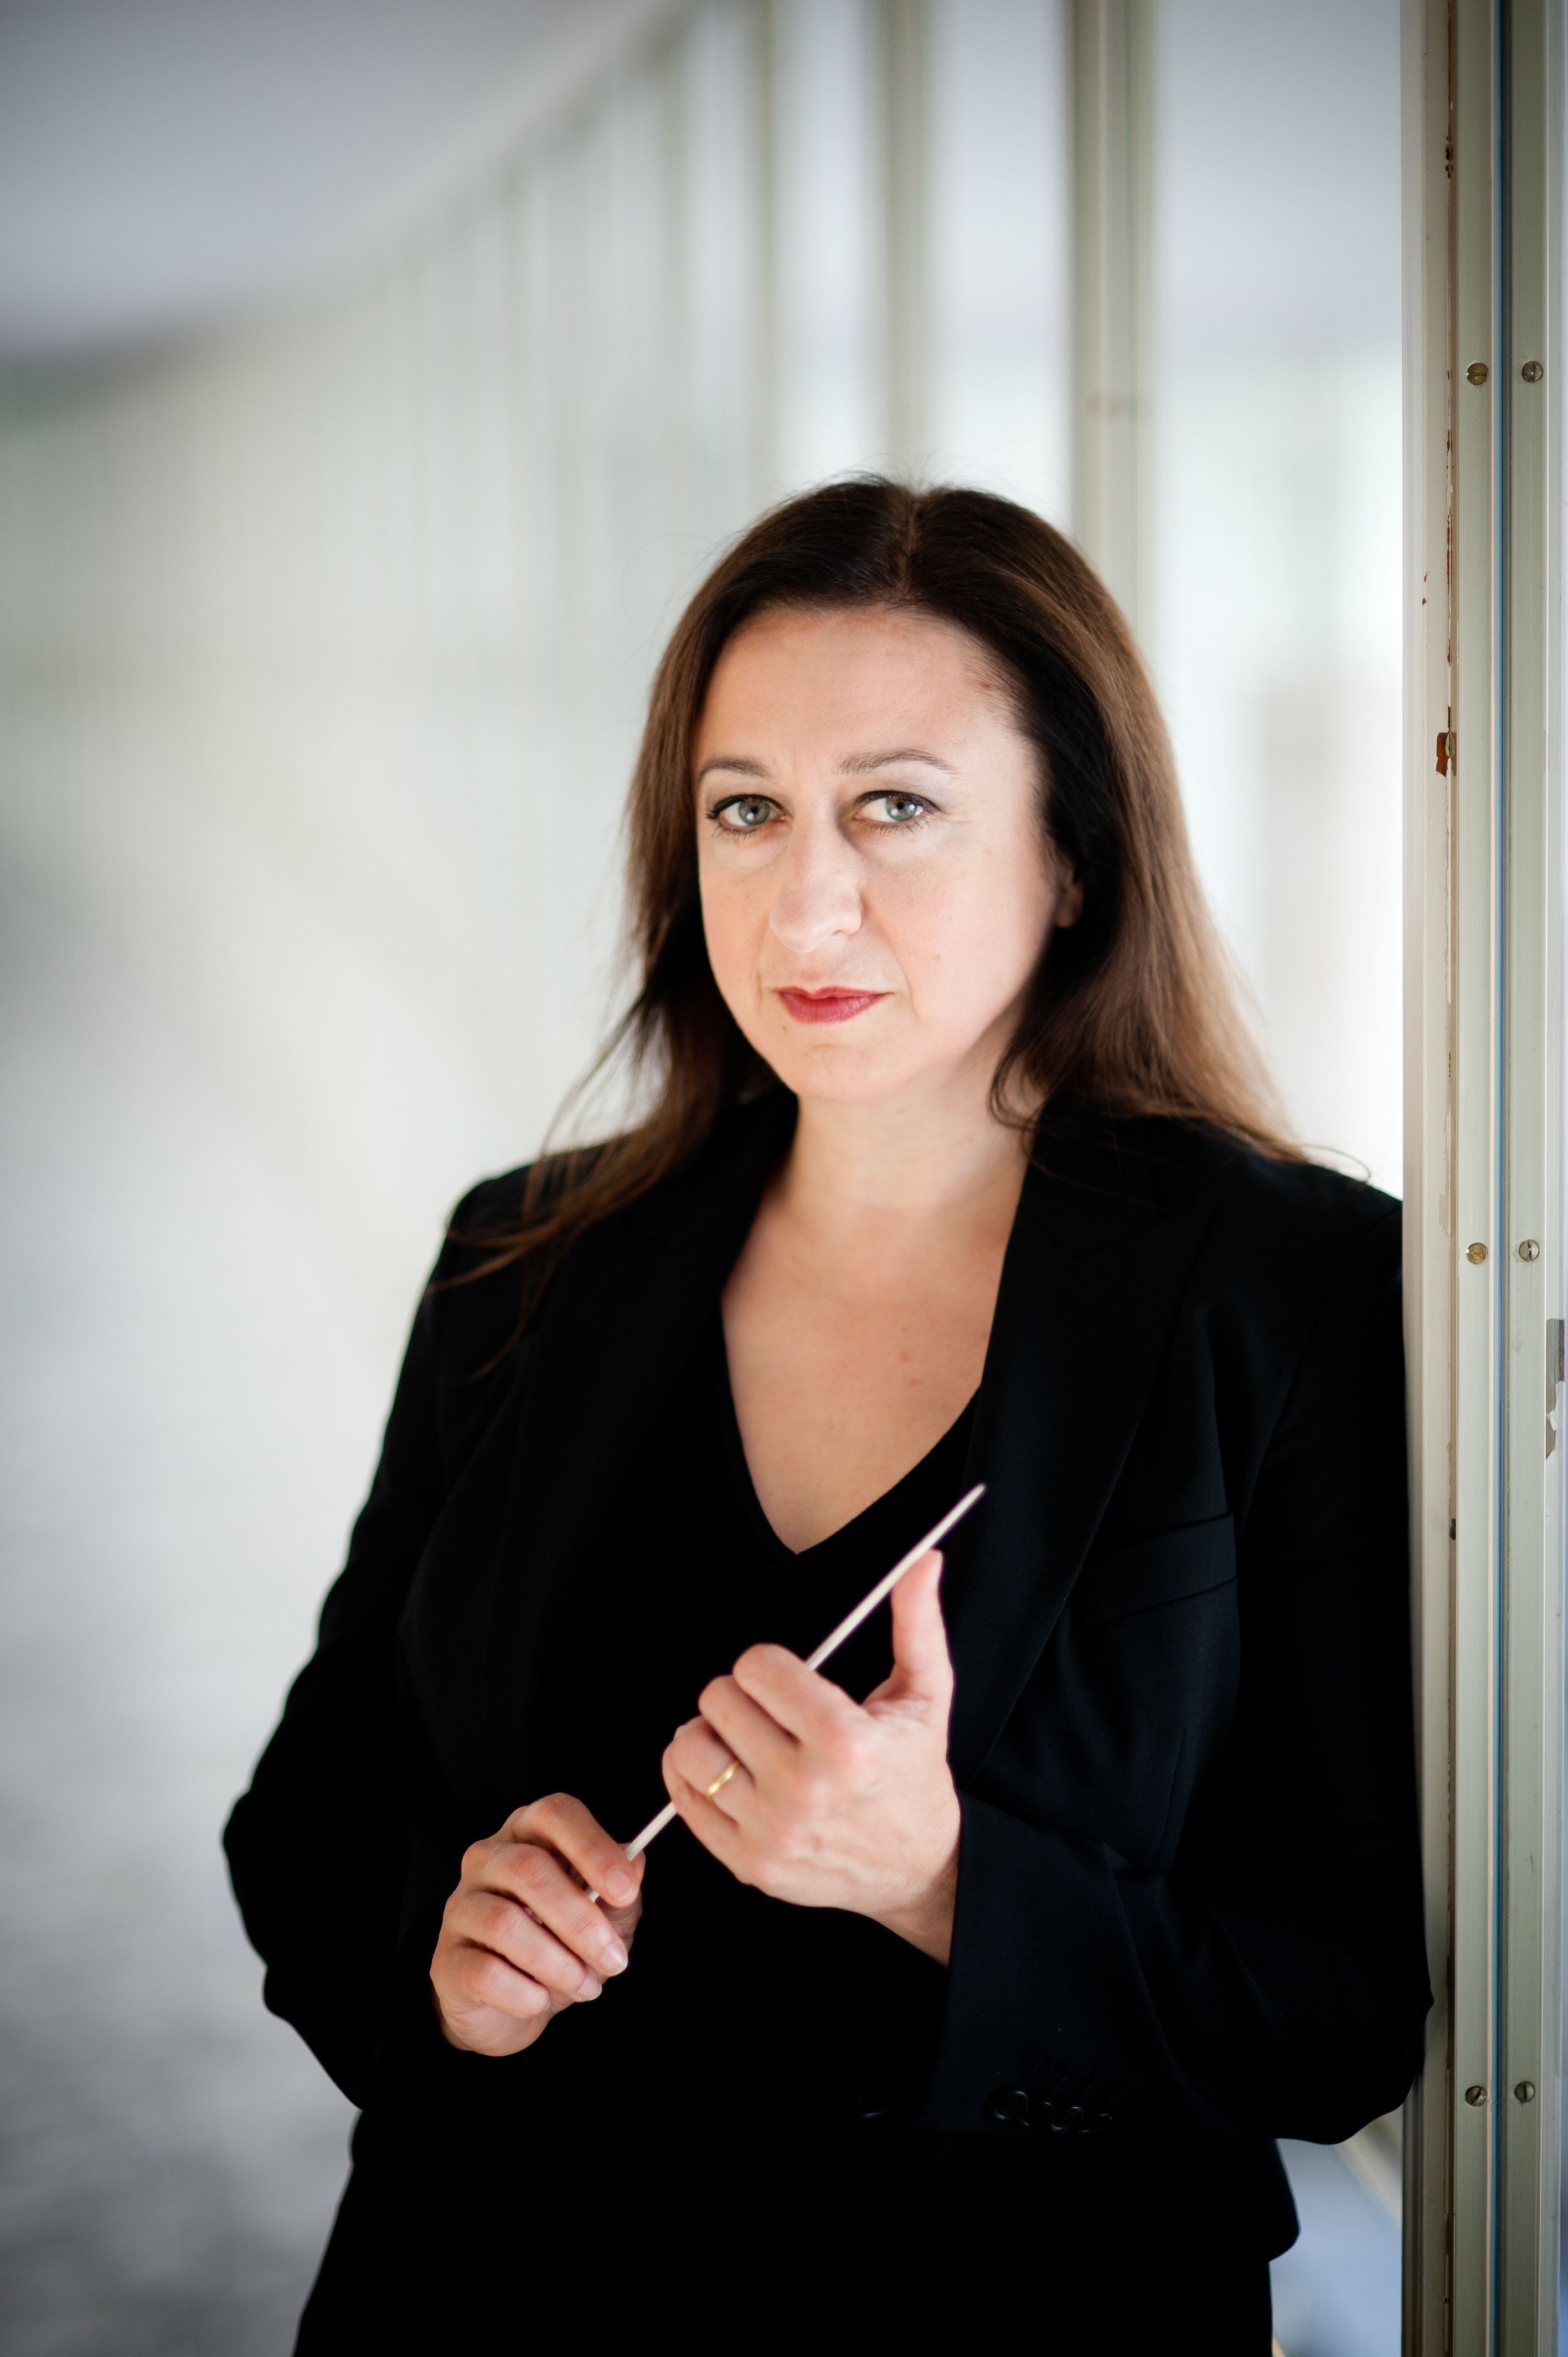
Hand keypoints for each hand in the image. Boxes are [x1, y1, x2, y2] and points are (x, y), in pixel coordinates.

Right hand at [431, 1793, 644, 2056]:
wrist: (509, 2004)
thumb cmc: (559, 1945)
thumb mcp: (602, 1915)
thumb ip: (617, 1889)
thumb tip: (635, 1861)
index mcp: (528, 1835)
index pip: (554, 1815)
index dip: (592, 1848)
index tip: (625, 1890)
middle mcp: (487, 1860)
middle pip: (529, 1870)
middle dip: (581, 1921)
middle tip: (614, 1959)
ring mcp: (461, 1907)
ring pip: (505, 1924)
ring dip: (558, 1963)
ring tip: (586, 1986)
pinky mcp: (447, 1959)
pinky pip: (486, 1972)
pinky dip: (525, 1993)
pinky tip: (541, 2000)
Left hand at [662, 1549, 959, 1962]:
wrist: (918, 1866)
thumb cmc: (915, 1772)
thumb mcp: (926, 1695)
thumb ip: (917, 1623)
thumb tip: (924, 1560)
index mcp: (846, 1743)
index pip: (757, 1668)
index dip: (766, 1664)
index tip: (783, 1677)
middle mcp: (805, 1791)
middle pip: (719, 1702)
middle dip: (738, 1693)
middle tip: (764, 1707)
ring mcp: (772, 1832)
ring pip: (691, 1750)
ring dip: (707, 1733)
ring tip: (739, 1735)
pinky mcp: (749, 1864)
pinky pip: (683, 1799)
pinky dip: (688, 1774)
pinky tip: (720, 1766)